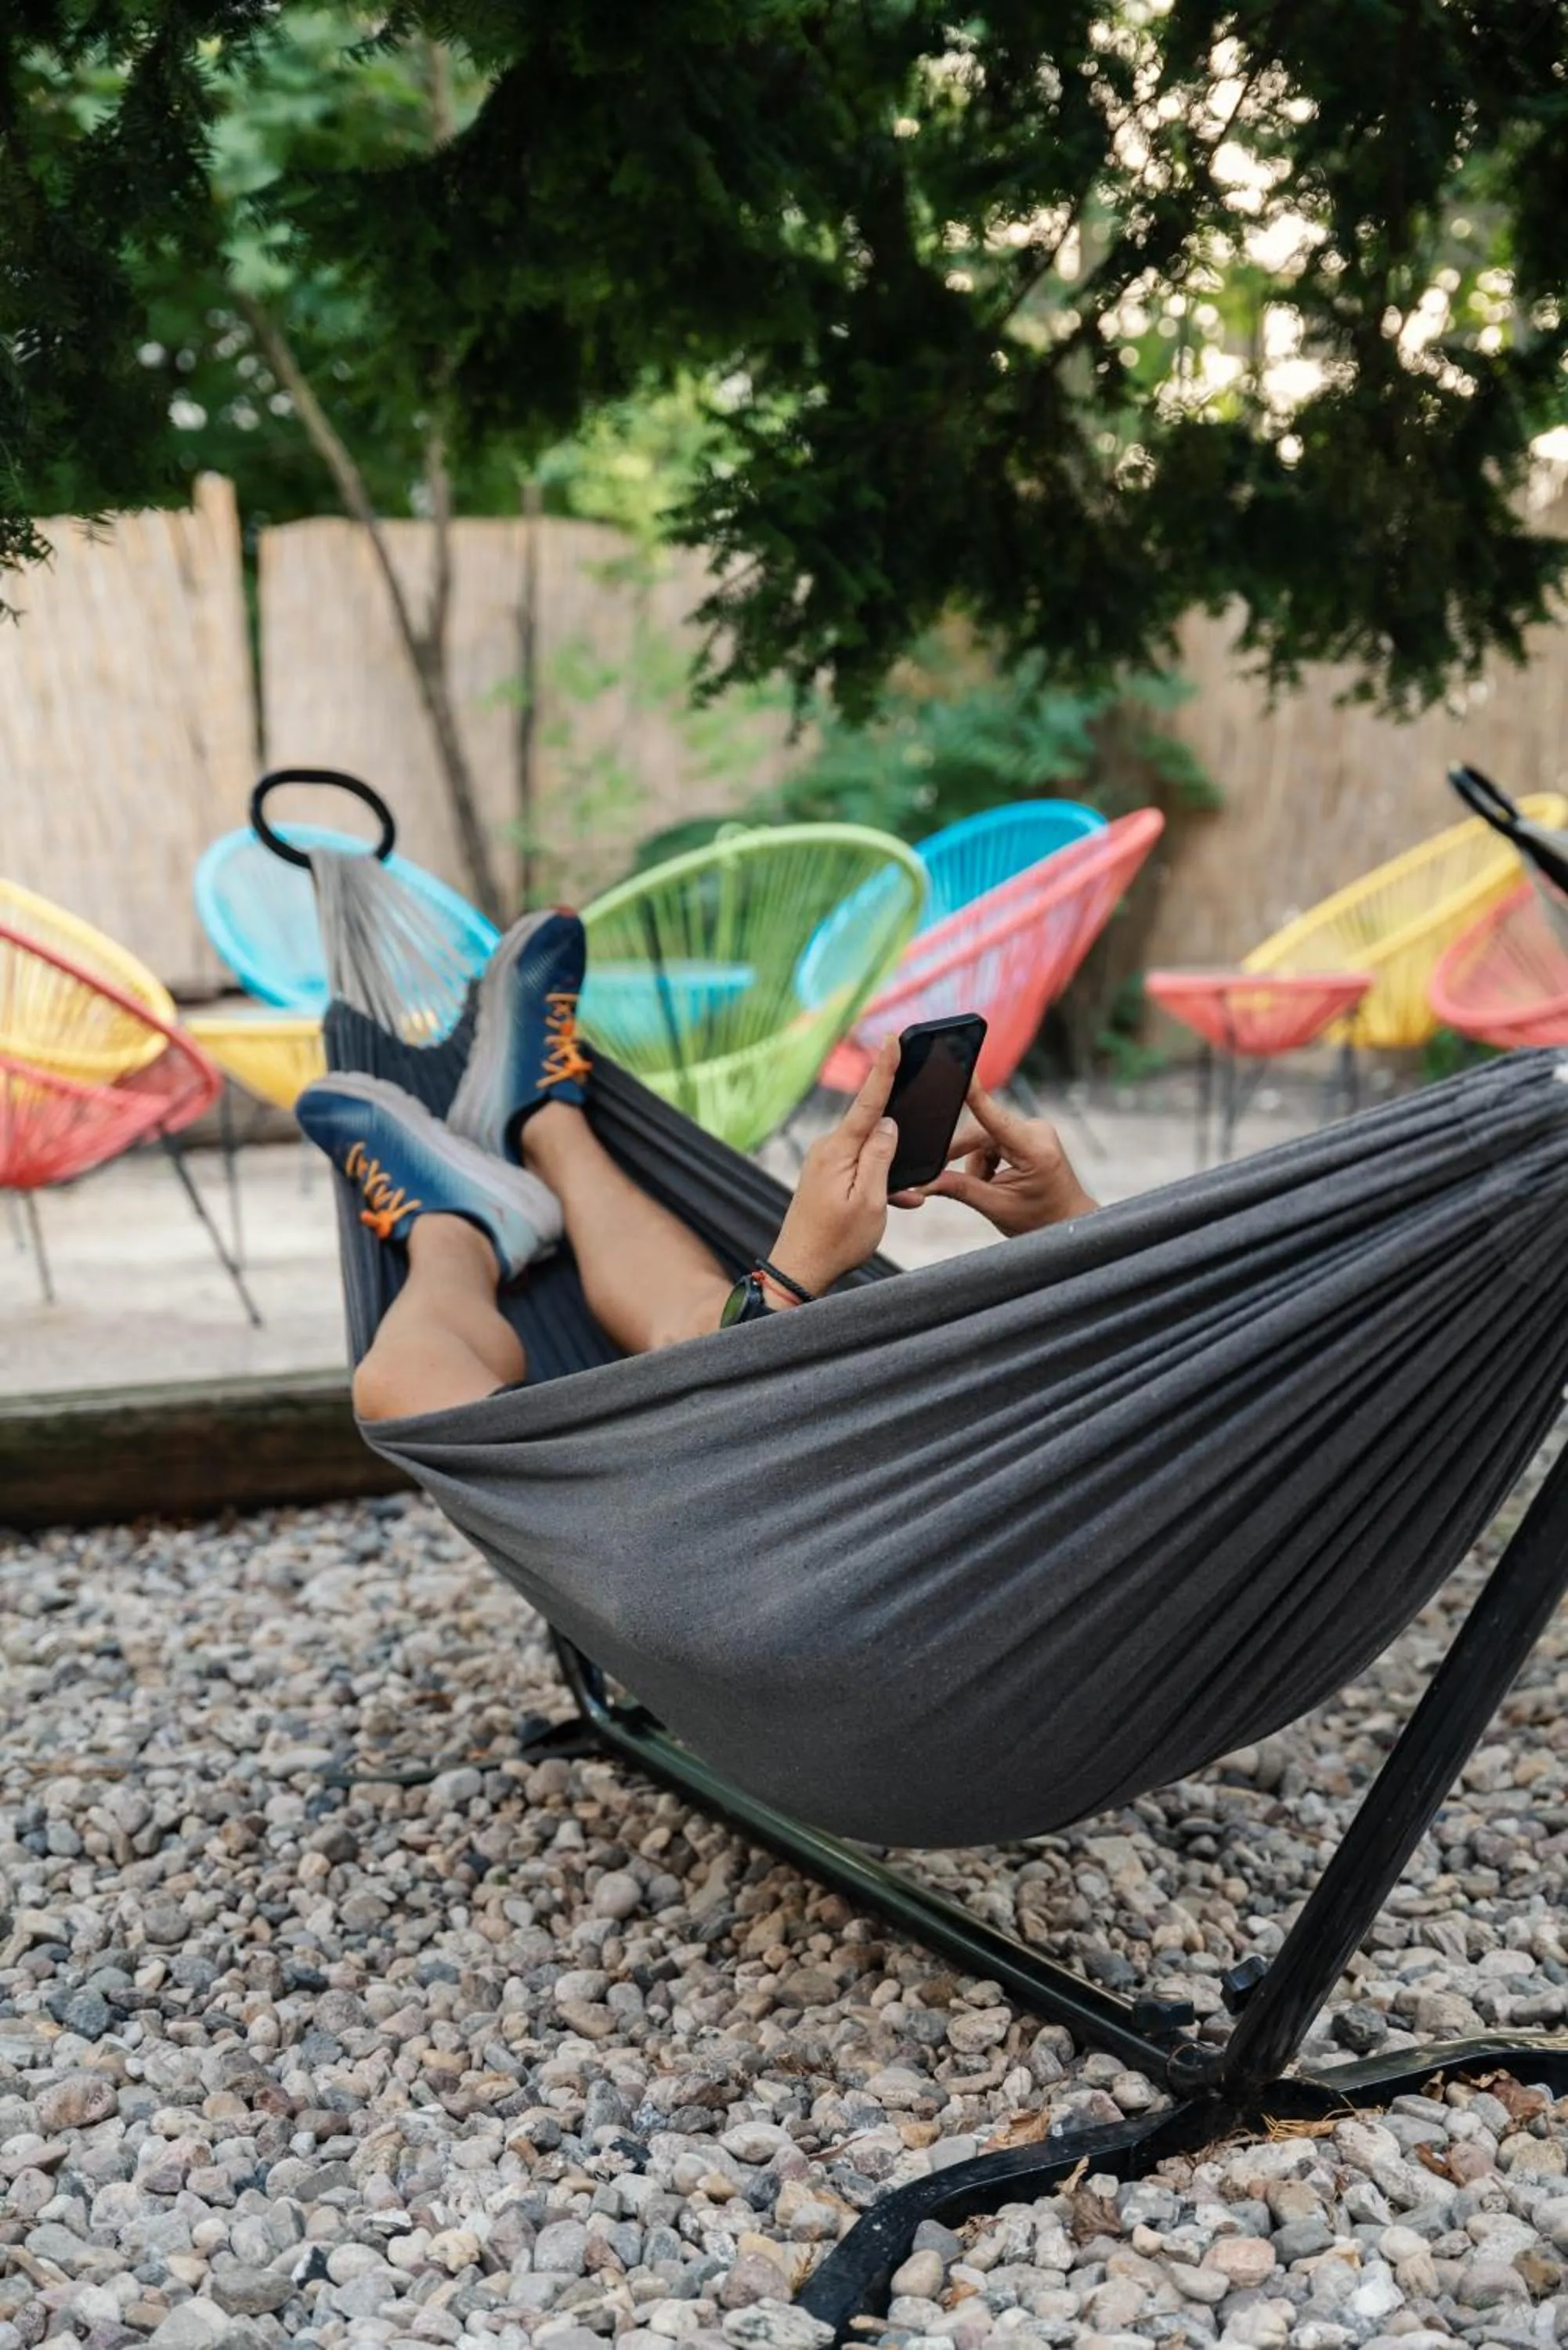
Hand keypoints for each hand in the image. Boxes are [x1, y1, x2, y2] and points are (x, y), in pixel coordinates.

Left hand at [768, 1038, 900, 1297]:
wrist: (798, 1271)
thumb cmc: (837, 1241)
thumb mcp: (870, 1200)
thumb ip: (881, 1156)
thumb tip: (888, 1123)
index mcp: (838, 1150)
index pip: (868, 1101)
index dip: (884, 1069)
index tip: (891, 1039)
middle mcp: (827, 1149)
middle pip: (872, 1128)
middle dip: (897, 1141)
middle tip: (904, 1163)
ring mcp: (823, 1162)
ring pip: (870, 1153)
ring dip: (890, 1173)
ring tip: (901, 1201)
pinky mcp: (824, 1176)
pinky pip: (860, 1170)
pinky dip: (879, 1184)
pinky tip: (895, 1203)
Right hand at [892, 1082, 1096, 1235]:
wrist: (1068, 1222)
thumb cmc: (1040, 1220)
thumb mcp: (996, 1208)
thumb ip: (959, 1190)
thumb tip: (925, 1183)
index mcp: (1034, 1149)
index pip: (995, 1117)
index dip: (974, 1092)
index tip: (962, 1069)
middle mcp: (1036, 1130)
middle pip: (981, 1133)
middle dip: (968, 1161)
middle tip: (970, 1188)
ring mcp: (1035, 1129)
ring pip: (984, 1138)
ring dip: (979, 1164)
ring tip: (993, 1189)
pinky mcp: (1030, 1132)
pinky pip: (994, 1139)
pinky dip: (988, 1160)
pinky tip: (999, 1179)